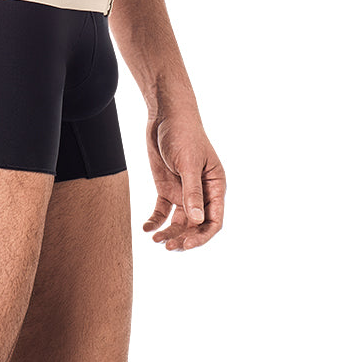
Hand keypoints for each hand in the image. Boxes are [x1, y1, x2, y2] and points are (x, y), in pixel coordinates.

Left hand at [143, 109, 224, 250]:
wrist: (165, 115)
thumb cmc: (183, 133)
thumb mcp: (188, 163)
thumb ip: (192, 192)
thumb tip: (197, 221)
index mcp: (215, 186)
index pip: (214, 220)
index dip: (202, 235)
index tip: (187, 244)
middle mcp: (201, 193)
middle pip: (195, 225)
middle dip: (183, 237)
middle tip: (168, 246)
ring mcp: (183, 192)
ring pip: (178, 221)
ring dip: (169, 232)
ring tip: (155, 239)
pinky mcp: (167, 188)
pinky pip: (163, 210)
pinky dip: (156, 220)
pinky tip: (147, 228)